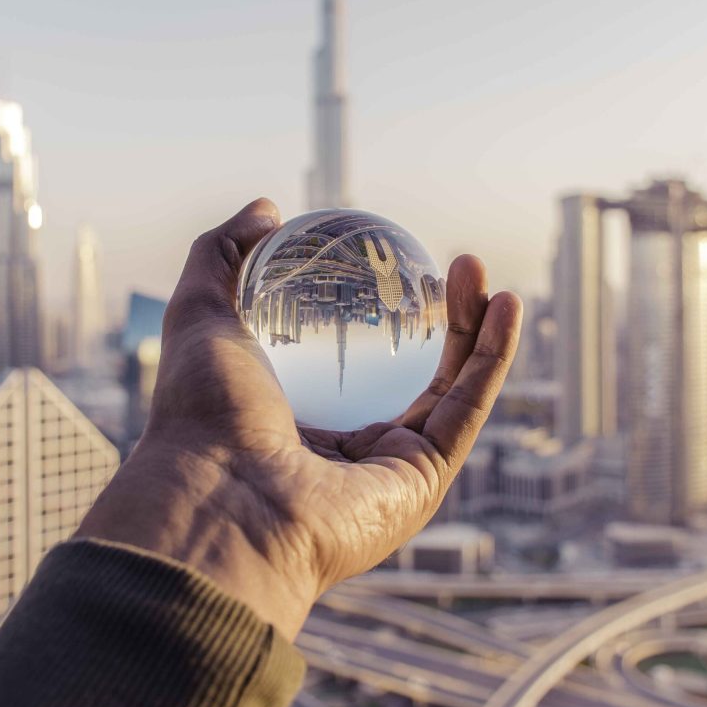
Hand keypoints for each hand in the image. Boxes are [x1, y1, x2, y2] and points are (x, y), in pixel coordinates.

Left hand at [77, 199, 521, 640]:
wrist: (219, 497)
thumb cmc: (201, 411)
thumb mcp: (201, 310)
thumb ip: (223, 253)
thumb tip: (266, 208)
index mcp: (297, 413)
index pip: (351, 357)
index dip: (378, 309)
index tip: (391, 260)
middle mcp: (345, 446)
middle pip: (410, 369)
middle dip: (437, 315)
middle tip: (447, 264)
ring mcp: (387, 468)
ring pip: (448, 387)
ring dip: (474, 329)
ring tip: (478, 270)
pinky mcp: (423, 481)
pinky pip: (467, 408)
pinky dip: (492, 357)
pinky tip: (505, 304)